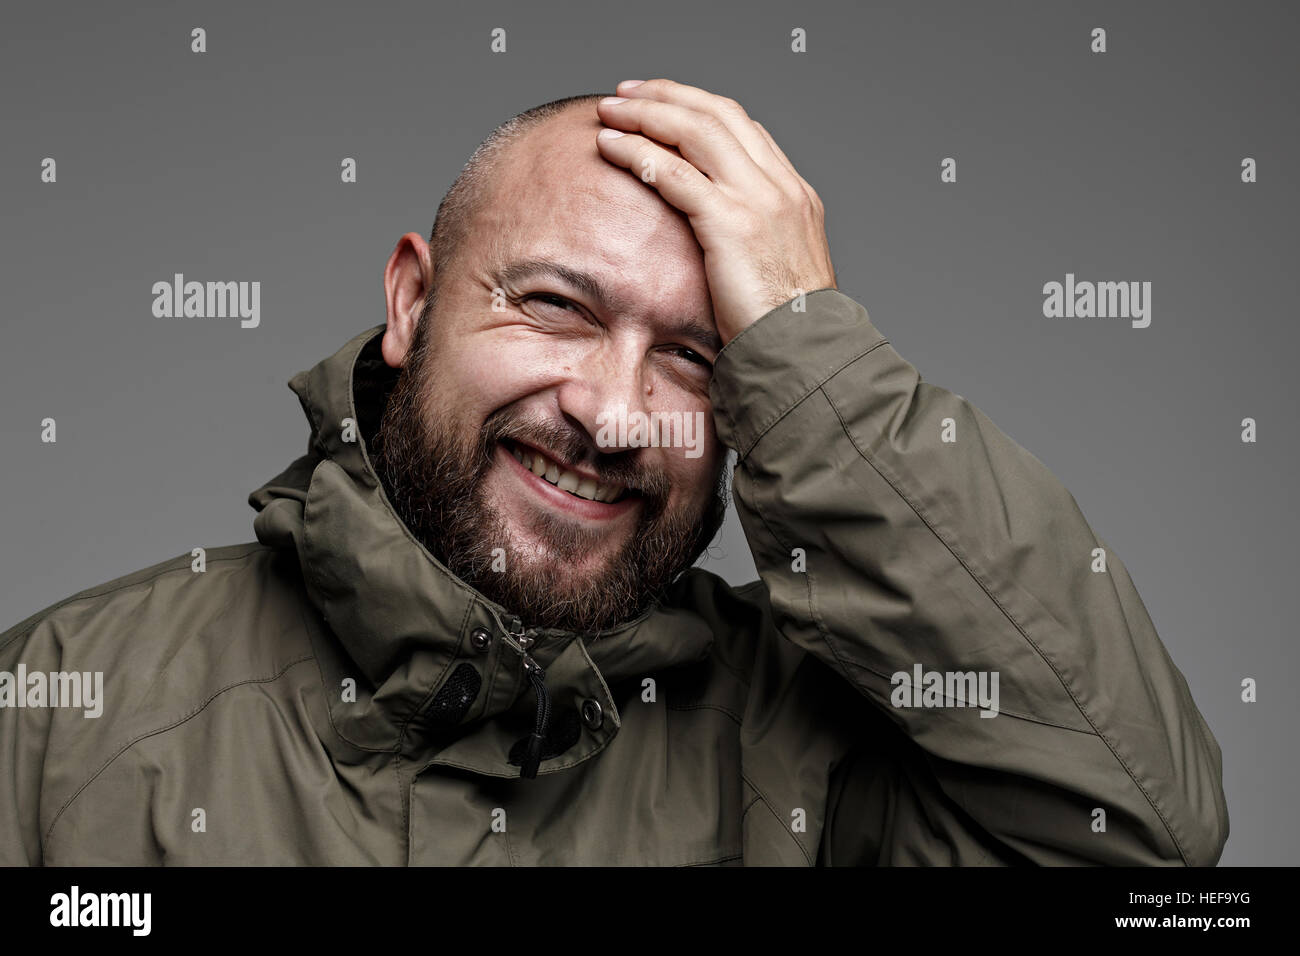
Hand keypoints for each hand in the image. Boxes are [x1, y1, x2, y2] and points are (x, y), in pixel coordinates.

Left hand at [595, 78, 836, 345]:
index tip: (664, 105)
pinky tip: (610, 146)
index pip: (745, 129)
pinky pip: (674, 171)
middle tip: (627, 93)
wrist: (807, 354)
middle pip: (719, 114)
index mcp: (795, 195)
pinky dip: (638, 152)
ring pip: (695, 129)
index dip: (699, 109)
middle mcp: (780, 187)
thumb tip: (720, 245)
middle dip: (668, 95)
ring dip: (647, 113)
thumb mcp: (777, 274)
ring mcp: (758, 200)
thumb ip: (754, 246)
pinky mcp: (731, 223)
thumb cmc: (787, 332)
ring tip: (610, 110)